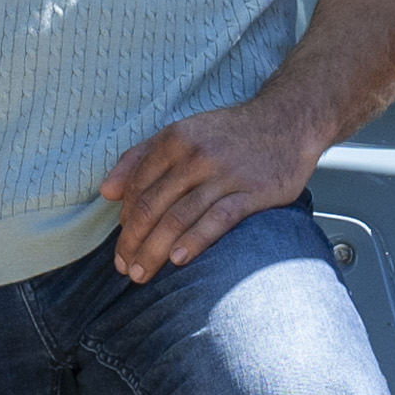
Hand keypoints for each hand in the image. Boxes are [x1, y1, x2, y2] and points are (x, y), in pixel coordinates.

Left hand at [99, 86, 331, 279]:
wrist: (288, 120)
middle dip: (133, 243)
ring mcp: (225, 174)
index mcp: (175, 139)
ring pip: (178, 218)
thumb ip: (140, 157)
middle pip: (152, 207)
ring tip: (143, 274)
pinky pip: (217, 220)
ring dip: (155, 251)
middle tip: (125, 268)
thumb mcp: (182, 132)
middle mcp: (196, 155)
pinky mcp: (253, 192)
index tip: (121, 247)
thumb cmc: (229, 133)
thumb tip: (106, 192)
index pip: (137, 187)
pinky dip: (194, 241)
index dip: (123, 222)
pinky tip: (178, 260)